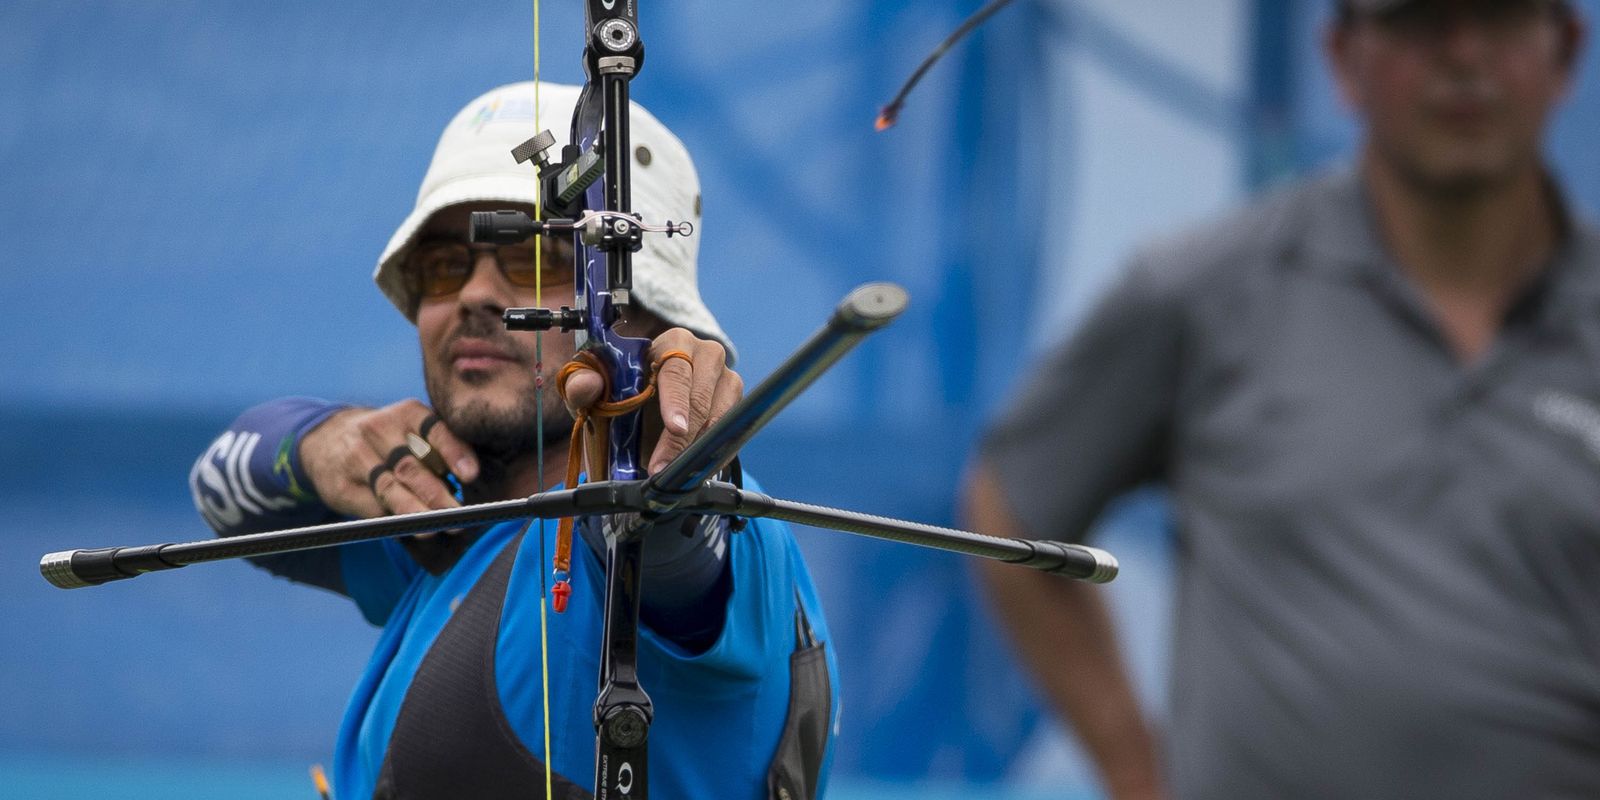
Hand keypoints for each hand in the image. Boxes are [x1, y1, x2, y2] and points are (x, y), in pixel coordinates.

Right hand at [298, 399, 479, 518]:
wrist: (327, 441)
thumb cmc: (388, 440)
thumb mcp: (412, 429)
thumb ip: (440, 448)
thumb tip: (472, 481)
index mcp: (406, 413)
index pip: (434, 430)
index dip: (453, 453)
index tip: (471, 475)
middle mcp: (378, 430)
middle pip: (411, 466)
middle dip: (436, 494)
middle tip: (459, 515)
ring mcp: (356, 457)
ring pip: (389, 489)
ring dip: (414, 511)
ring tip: (435, 527)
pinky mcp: (341, 486)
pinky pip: (371, 506)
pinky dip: (393, 520)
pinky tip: (410, 529)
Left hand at [560, 328, 742, 473]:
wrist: (640, 411)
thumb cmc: (619, 395)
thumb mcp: (595, 392)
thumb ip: (582, 386)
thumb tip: (587, 385)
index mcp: (672, 343)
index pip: (677, 370)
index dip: (676, 400)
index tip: (675, 428)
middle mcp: (706, 354)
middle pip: (701, 397)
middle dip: (682, 438)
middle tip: (662, 468)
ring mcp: (726, 378)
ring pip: (721, 416)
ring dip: (698, 448)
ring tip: (676, 473)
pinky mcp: (736, 404)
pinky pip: (733, 432)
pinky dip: (715, 454)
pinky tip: (696, 470)